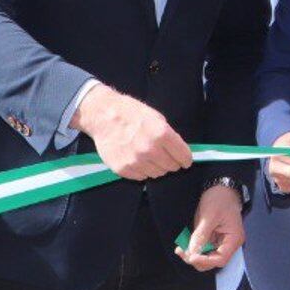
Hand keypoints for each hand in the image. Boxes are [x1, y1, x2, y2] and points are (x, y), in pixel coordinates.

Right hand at [72, 86, 192, 179]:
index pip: (183, 156)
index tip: (185, 160)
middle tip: (164, 155)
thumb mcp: (156, 118)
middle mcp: (150, 150)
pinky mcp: (123, 169)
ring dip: (156, 167)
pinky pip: (140, 177)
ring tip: (148, 155)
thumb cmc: (131, 113)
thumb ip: (169, 136)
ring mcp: (136, 161)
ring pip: (156, 173)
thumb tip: (179, 151)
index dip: (186, 159)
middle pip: (171, 167)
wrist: (103, 116)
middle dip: (171, 162)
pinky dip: (142, 170)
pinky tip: (136, 158)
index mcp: (161, 134)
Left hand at [177, 185, 245, 271]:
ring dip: (193, 255)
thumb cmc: (219, 199)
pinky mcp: (213, 238)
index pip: (220, 259)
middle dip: (197, 259)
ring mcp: (220, 241)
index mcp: (233, 239)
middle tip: (182, 252)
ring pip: (206, 256)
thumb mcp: (209, 216)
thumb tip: (191, 254)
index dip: (205, 261)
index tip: (191, 257)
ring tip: (180, 249)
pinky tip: (183, 245)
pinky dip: (193, 249)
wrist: (221, 187)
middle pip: (213, 261)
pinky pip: (203, 248)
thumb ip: (201, 236)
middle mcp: (228, 243)